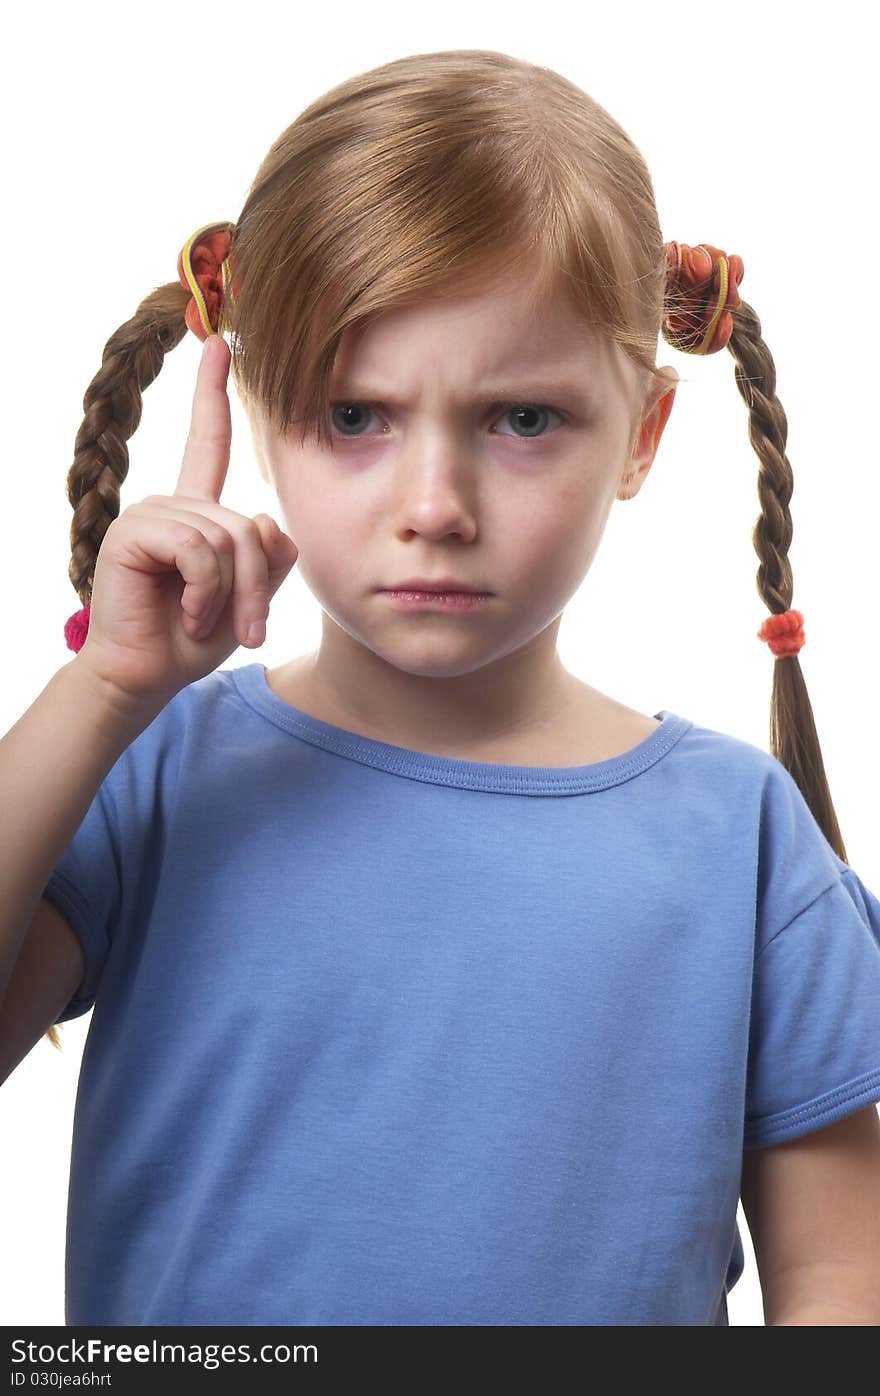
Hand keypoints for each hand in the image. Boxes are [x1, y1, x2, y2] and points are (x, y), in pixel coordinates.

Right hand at [75, 334, 298, 711]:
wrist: (147, 674)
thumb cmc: (194, 637)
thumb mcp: (249, 596)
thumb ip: (269, 556)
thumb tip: (266, 519)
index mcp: (196, 511)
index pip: (206, 442)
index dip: (212, 394)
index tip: (219, 342)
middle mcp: (172, 503)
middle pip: (249, 524)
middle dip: (256, 585)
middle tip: (246, 629)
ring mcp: (150, 513)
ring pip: (228, 539)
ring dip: (230, 594)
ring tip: (204, 620)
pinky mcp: (133, 531)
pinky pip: (198, 550)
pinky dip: (204, 591)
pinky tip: (185, 611)